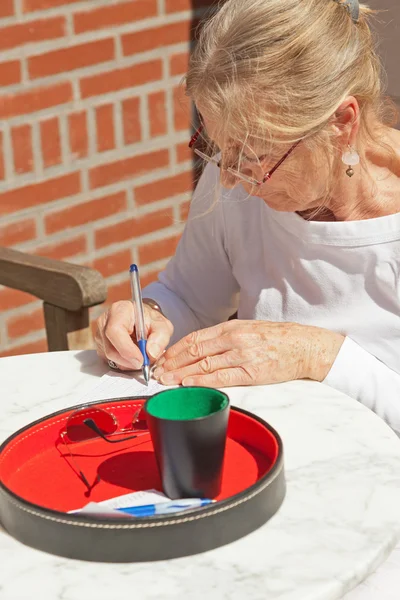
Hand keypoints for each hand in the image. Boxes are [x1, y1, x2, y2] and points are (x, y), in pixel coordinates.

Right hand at [95, 300, 173, 370]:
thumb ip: (160, 338)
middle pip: (110, 349)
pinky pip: (108, 360)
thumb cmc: (150, 320)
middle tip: (144, 362)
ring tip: (140, 355)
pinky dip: (123, 363)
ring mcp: (99, 334)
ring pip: (109, 357)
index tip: (141, 360)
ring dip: (127, 363)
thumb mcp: (162, 325)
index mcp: (119, 310)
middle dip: (129, 360)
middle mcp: (104, 321)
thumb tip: (151, 353)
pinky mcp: (100, 345)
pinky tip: (132, 355)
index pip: (115, 331)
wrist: (142, 319)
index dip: (127, 349)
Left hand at [153, 320, 343, 386]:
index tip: (162, 358)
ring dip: (181, 373)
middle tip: (157, 371)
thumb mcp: (249, 329)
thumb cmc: (278, 338)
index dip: (175, 349)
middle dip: (172, 362)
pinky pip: (220, 377)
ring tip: (166, 380)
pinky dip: (201, 380)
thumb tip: (203, 347)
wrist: (305, 346)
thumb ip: (226, 337)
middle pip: (194, 350)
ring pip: (203, 364)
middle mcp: (233, 339)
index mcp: (231, 327)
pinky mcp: (251, 372)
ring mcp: (241, 355)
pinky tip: (188, 384)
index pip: (195, 338)